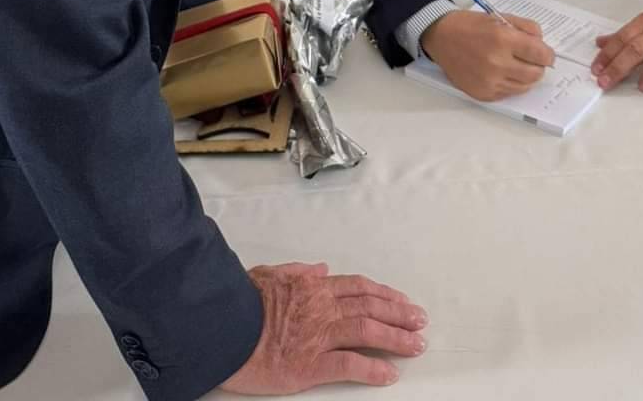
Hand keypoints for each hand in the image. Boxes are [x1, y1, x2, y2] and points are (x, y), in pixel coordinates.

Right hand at [221, 262, 427, 392]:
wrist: (222, 326)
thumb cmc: (241, 302)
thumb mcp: (269, 275)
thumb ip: (298, 271)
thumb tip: (320, 268)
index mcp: (313, 287)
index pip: (359, 288)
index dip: (384, 294)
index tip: (402, 301)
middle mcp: (322, 307)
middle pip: (371, 307)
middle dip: (400, 314)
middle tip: (420, 321)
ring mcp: (318, 336)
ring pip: (368, 332)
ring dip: (396, 339)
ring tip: (416, 345)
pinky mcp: (310, 365)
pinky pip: (349, 365)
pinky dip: (372, 370)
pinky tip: (388, 375)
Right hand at [420, 10, 554, 102]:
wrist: (441, 37)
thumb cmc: (470, 25)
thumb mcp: (500, 17)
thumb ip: (526, 28)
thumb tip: (542, 44)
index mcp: (503, 39)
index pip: (541, 54)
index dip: (547, 54)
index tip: (546, 54)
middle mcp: (497, 62)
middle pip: (535, 74)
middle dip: (538, 66)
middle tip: (532, 60)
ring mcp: (489, 81)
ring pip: (524, 87)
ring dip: (525, 77)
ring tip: (516, 65)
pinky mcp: (483, 93)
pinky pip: (508, 94)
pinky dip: (510, 84)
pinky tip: (502, 73)